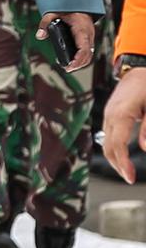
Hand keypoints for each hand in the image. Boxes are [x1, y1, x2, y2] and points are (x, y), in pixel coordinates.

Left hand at [37, 11, 95, 71]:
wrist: (77, 2)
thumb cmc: (66, 8)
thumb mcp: (53, 13)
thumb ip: (45, 23)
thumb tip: (39, 36)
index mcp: (82, 29)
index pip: (84, 48)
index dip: (78, 59)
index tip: (70, 66)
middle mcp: (89, 34)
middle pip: (88, 54)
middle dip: (78, 64)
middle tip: (66, 69)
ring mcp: (90, 36)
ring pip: (89, 53)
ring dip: (80, 62)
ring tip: (67, 66)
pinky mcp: (88, 38)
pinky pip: (87, 50)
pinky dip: (81, 57)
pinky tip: (71, 60)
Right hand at [104, 66, 145, 182]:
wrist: (138, 69)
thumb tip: (145, 148)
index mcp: (121, 114)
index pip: (118, 144)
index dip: (123, 162)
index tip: (131, 177)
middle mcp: (110, 115)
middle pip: (108, 146)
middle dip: (118, 165)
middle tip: (130, 178)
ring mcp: (108, 114)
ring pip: (105, 142)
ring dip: (114, 159)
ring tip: (126, 171)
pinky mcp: (110, 114)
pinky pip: (107, 135)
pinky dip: (113, 148)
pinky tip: (121, 155)